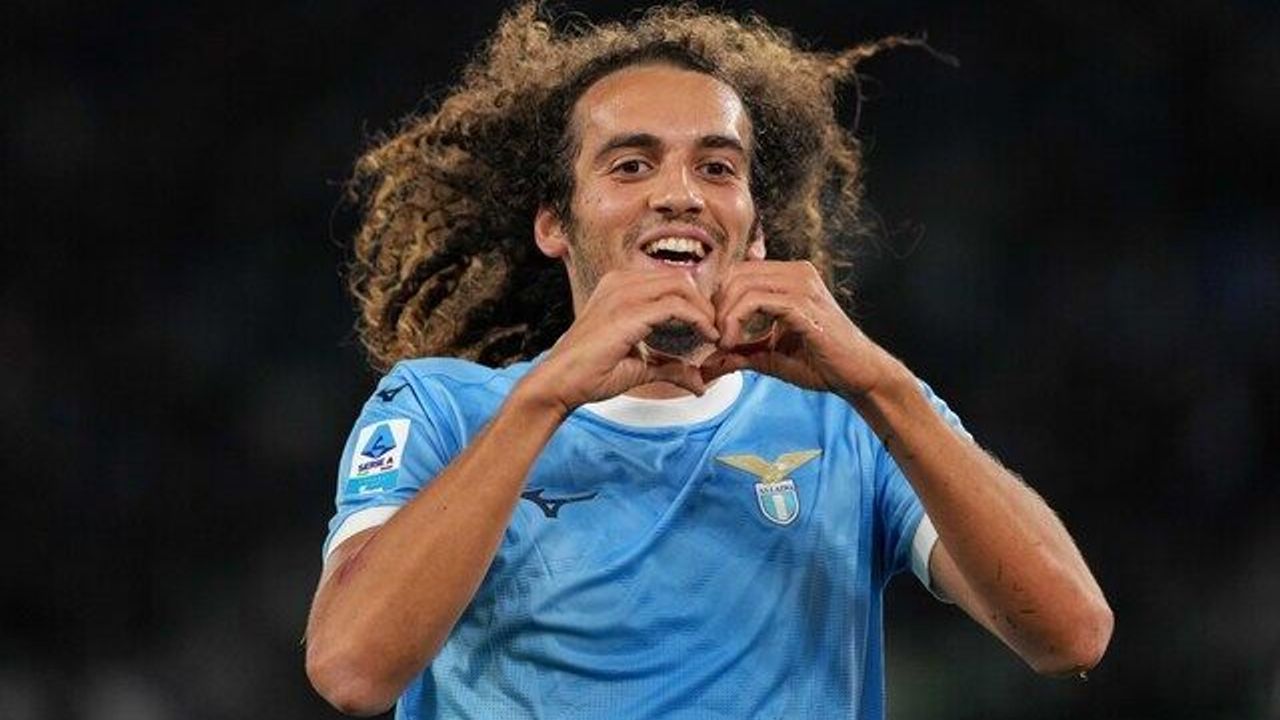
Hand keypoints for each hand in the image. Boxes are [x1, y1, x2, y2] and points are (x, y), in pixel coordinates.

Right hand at [522, 269, 719, 412]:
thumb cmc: (591, 373)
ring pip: (681, 286)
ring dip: (704, 309)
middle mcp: (620, 283)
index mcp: (619, 287)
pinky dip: (698, 319)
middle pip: (679, 278)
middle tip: (717, 328)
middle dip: (704, 302)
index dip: (695, 300)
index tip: (709, 325)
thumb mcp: (639, 366)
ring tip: (713, 332)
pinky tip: (706, 336)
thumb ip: (669, 367)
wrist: (560, 384)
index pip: (669, 281)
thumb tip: (698, 383)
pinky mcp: (629, 313)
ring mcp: (623, 294)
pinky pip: (676, 306)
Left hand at [702, 260, 898, 398]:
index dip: (718, 300)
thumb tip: (706, 365)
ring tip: (725, 344)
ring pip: (742, 284)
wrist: (858, 376)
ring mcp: (802, 285)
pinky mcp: (804, 305)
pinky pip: (756, 301)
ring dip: (724, 316)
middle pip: (734, 274)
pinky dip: (736, 321)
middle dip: (717, 307)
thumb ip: (739, 354)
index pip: (737, 272)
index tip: (716, 333)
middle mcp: (796, 272)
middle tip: (717, 339)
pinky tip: (734, 344)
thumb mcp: (769, 356)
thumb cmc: (821, 363)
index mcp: (790, 277)